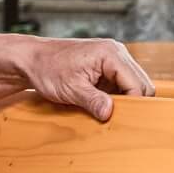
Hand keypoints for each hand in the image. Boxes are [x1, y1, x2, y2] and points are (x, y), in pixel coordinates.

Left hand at [18, 37, 155, 121]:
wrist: (31, 59)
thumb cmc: (48, 68)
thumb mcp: (71, 89)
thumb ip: (93, 100)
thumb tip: (109, 113)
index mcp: (110, 54)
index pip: (137, 84)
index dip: (133, 104)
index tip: (123, 120)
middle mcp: (116, 52)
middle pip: (142, 83)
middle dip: (132, 102)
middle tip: (117, 118)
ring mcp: (112, 58)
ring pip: (134, 84)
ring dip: (124, 99)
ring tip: (106, 110)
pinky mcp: (107, 65)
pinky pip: (122, 83)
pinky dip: (117, 95)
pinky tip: (102, 103)